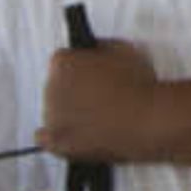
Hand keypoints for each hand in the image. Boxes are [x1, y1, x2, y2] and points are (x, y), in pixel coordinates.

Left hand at [42, 41, 164, 162]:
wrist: (146, 120)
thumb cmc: (137, 84)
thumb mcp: (121, 49)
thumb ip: (99, 47)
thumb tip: (93, 50)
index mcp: (62, 63)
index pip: (61, 62)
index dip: (78, 68)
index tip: (90, 75)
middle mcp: (50, 88)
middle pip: (56, 87)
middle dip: (73, 91)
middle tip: (98, 98)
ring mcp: (51, 117)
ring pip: (54, 113)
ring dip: (69, 114)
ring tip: (97, 119)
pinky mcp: (57, 142)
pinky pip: (45, 139)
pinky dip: (56, 138)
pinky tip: (71, 135)